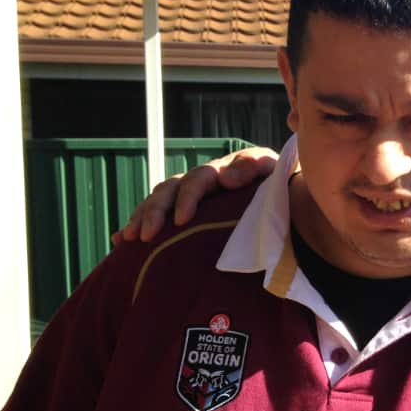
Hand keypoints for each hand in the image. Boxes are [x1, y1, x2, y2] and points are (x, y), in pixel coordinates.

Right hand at [111, 147, 277, 244]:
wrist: (291, 202)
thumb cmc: (285, 190)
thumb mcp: (275, 174)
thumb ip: (255, 168)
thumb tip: (225, 176)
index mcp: (222, 170)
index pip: (198, 179)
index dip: (187, 198)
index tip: (181, 220)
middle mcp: (201, 181)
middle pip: (169, 190)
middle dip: (154, 211)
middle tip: (145, 236)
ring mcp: (191, 197)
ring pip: (158, 202)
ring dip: (141, 218)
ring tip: (128, 239)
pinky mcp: (186, 215)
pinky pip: (158, 218)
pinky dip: (137, 226)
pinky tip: (119, 242)